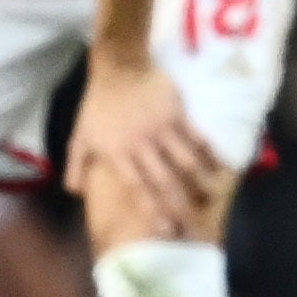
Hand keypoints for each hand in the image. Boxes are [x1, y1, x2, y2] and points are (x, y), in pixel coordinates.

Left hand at [70, 49, 228, 233]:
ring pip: (184, 160)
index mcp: (118, 153)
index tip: (167, 230)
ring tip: (213, 197)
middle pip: (164, 180)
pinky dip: (208, 151)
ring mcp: (160, 128)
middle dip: (180, 205)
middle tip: (194, 225)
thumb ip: (76, 165)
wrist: (117, 66)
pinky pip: (195, 135)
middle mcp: (141, 145)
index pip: (137, 188)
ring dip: (200, 180)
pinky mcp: (175, 112)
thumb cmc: (98, 104)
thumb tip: (75, 193)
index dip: (153, 210)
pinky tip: (221, 165)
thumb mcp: (80, 135)